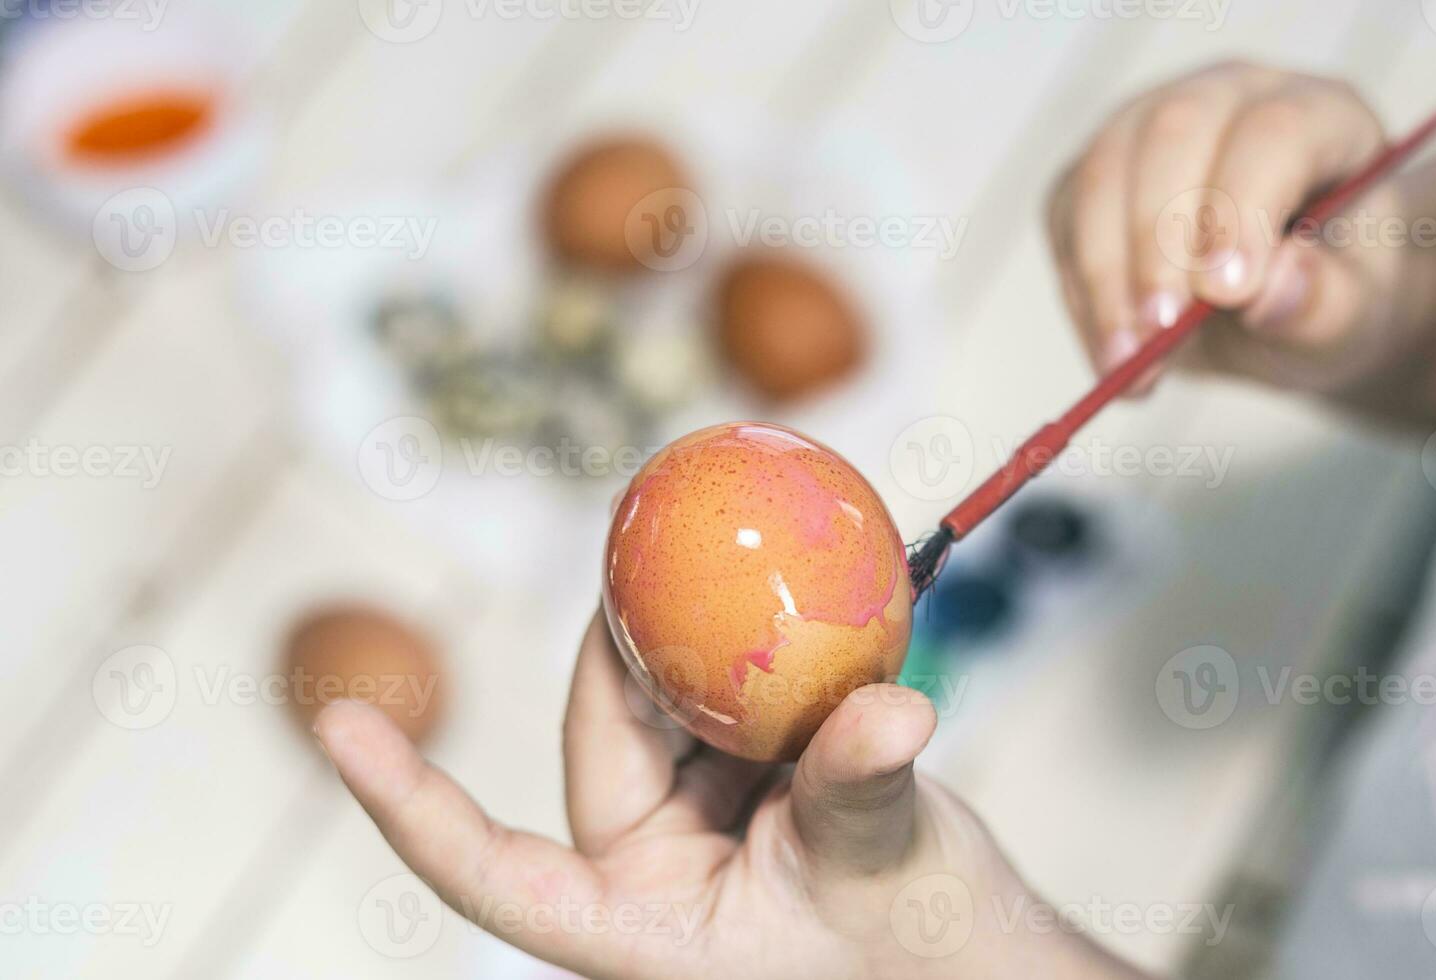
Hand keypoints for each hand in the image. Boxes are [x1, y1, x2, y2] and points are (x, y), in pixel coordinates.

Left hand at [316, 611, 1140, 978]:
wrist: (980, 954)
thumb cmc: (923, 947)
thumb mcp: (882, 864)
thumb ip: (863, 782)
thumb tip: (892, 707)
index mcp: (635, 925)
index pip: (492, 872)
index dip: (408, 800)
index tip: (335, 722)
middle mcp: (649, 870)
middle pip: (599, 738)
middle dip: (623, 646)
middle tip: (652, 544)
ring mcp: (697, 824)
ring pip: (663, 708)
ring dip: (693, 638)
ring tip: (724, 554)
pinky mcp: (744, 785)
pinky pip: (723, 701)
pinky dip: (747, 650)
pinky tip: (780, 590)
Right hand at [1045, 61, 1435, 398]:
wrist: (1278, 303)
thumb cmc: (1326, 295)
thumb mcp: (1353, 316)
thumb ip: (1324, 304)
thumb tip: (1268, 287)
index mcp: (1318, 115)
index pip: (1273, 133)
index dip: (1244, 210)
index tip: (1228, 294)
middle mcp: (1228, 99)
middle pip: (1174, 132)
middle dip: (1158, 239)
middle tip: (1160, 332)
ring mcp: (1148, 128)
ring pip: (1102, 174)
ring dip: (1105, 275)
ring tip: (1127, 360)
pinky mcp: (1091, 177)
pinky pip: (1066, 222)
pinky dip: (1082, 297)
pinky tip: (1112, 353)